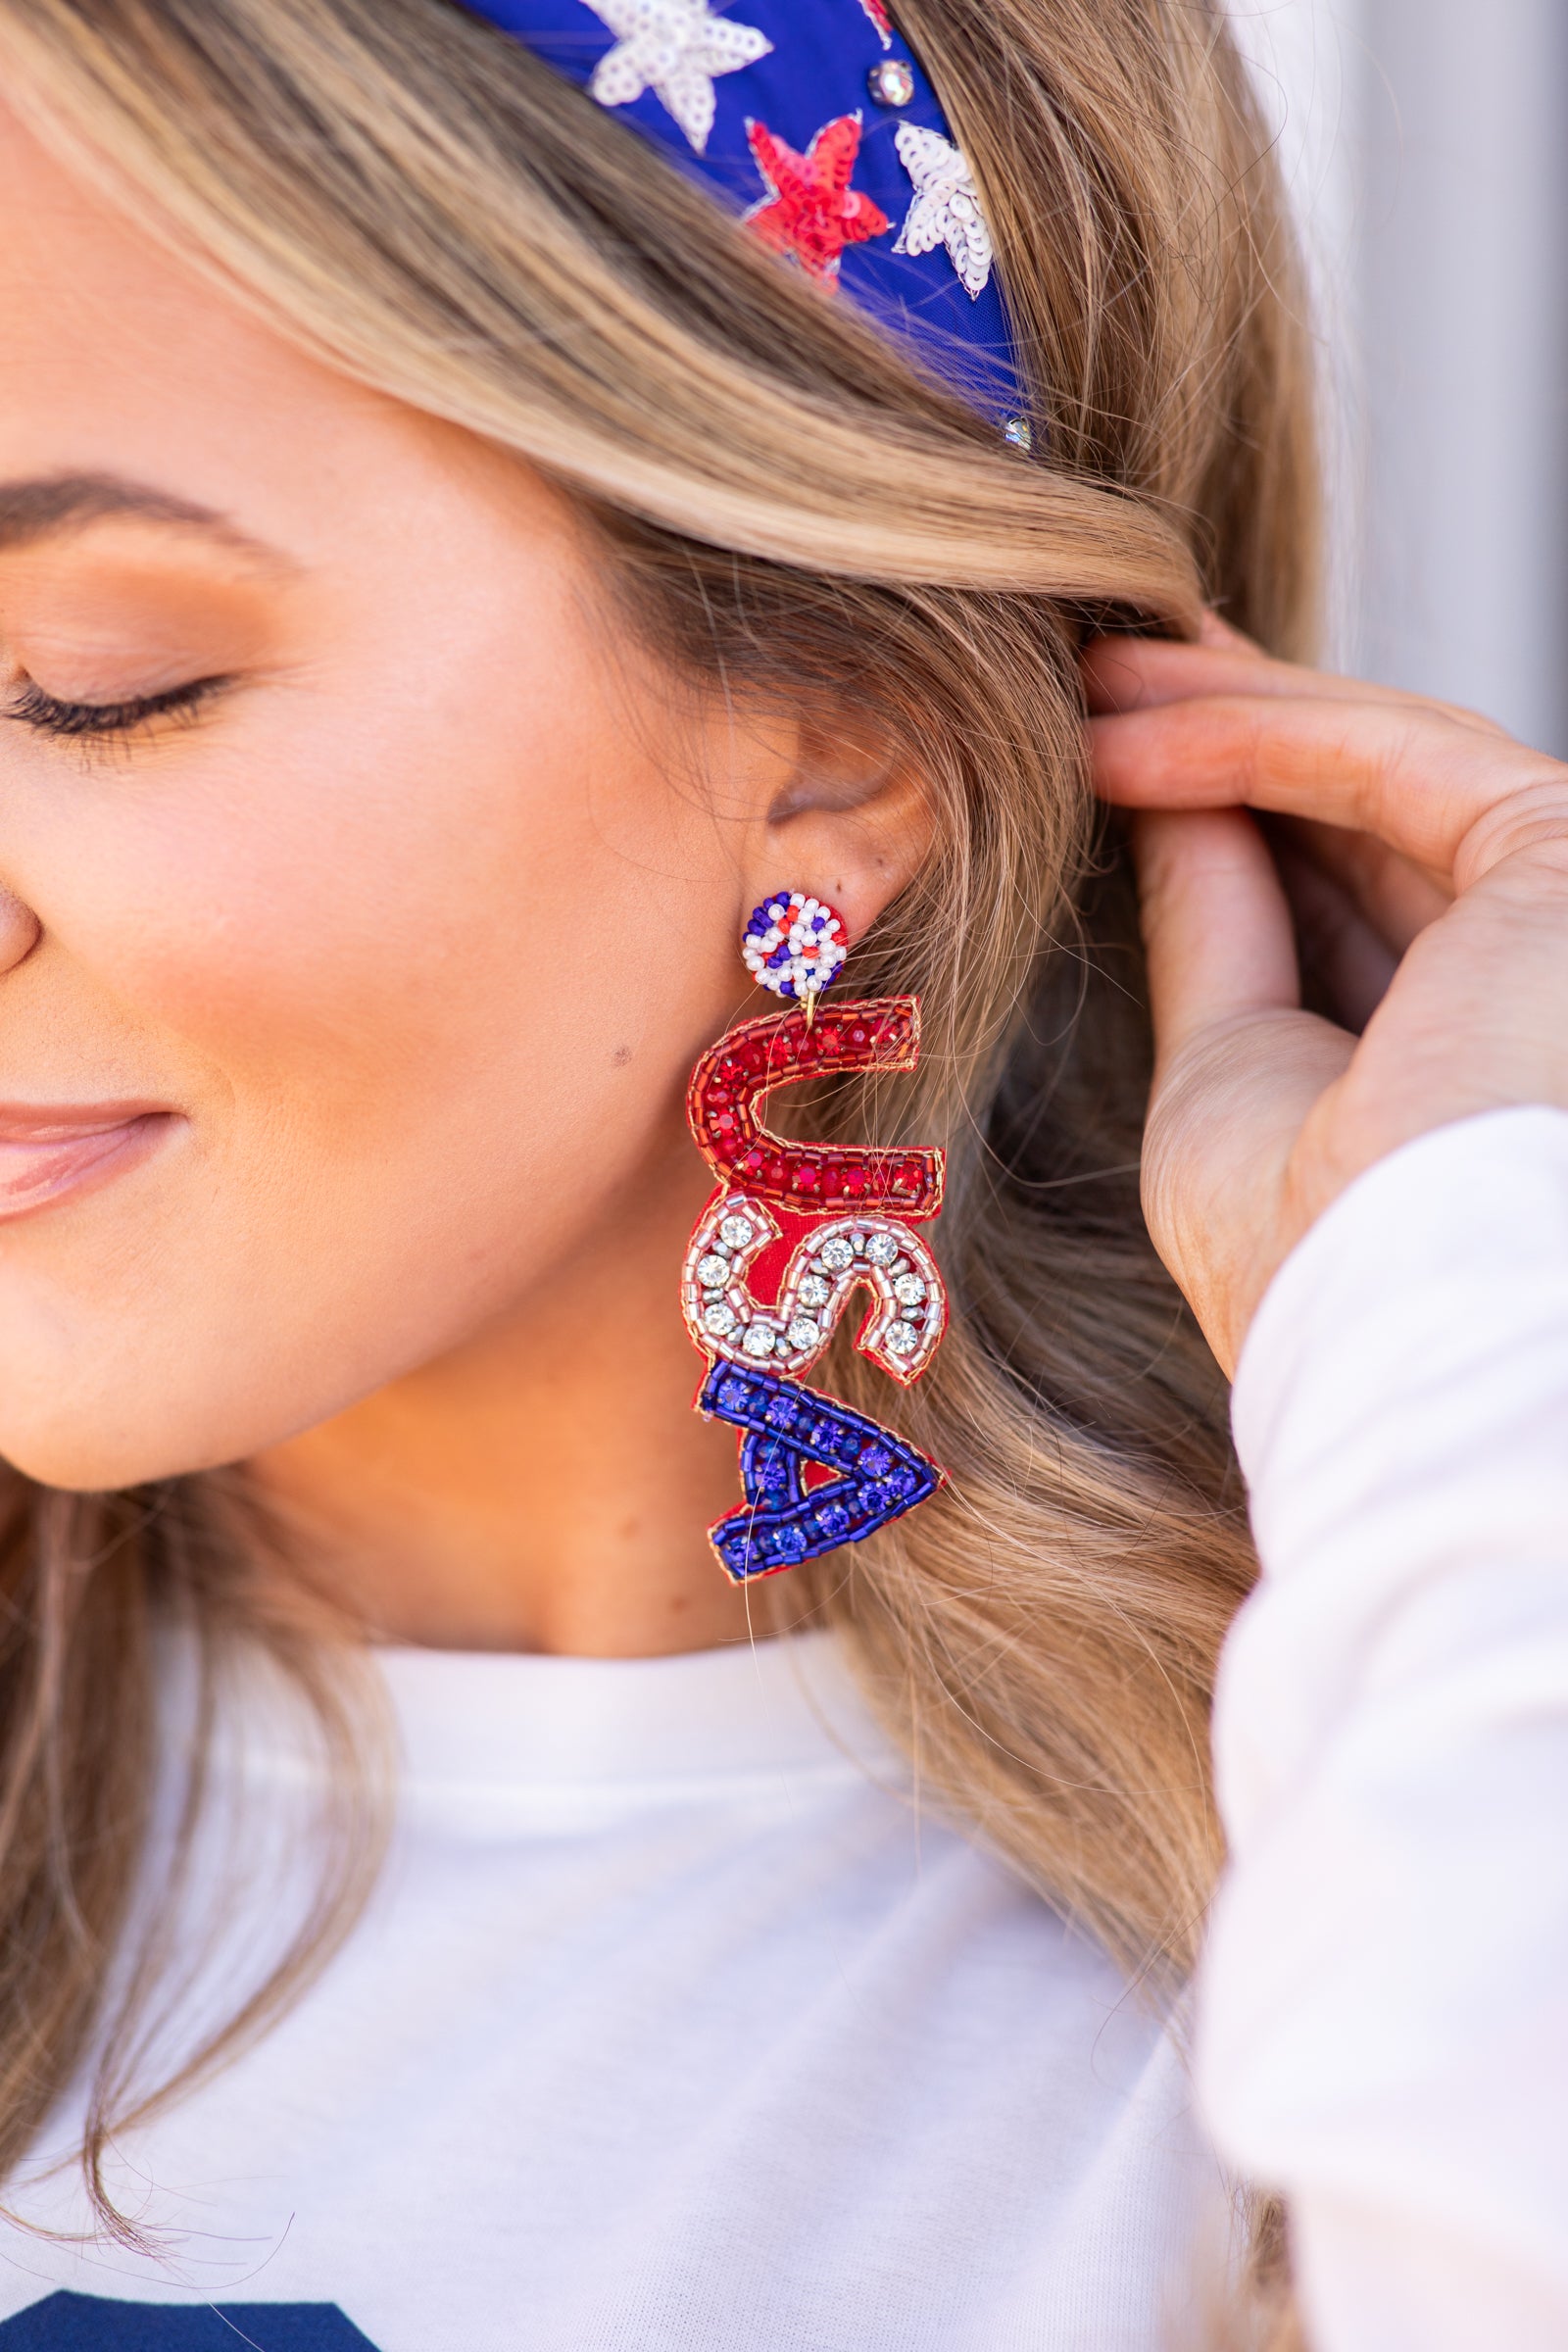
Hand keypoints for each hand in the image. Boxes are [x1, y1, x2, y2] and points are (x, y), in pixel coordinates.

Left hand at [1084, 620, 1567, 1374]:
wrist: (1396, 1321)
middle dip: (1219, 741)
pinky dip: (1256, 735)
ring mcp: (1562, 915)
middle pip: (1366, 819)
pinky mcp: (1565, 856)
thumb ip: (1218, 931)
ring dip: (1222, 717)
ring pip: (1386, 769)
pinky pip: (1396, 760)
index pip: (1347, 904)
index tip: (1102, 762)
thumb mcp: (1226, 1073)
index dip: (1228, 821)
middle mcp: (1533, 980)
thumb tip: (1167, 810)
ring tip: (1084, 682)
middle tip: (1087, 683)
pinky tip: (1128, 734)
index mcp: (1476, 1054)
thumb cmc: (1306, 1258)